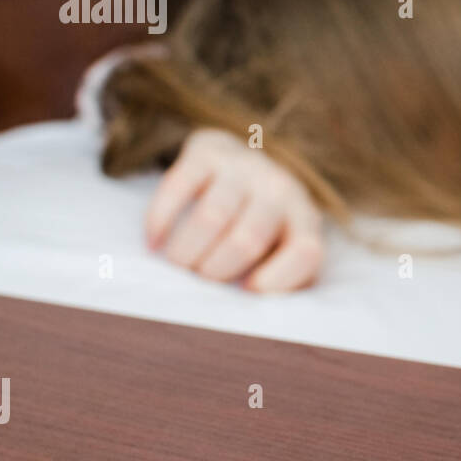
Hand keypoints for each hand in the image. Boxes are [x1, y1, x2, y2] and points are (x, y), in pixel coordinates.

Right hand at [145, 128, 324, 291]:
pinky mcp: (208, 150)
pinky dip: (160, 221)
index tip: (248, 290)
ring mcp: (245, 166)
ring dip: (186, 252)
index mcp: (305, 220)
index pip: (306, 252)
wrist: (243, 165)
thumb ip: (281, 281)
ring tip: (179, 265)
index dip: (277, 279)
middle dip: (215, 272)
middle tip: (201, 280)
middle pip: (247, 241)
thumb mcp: (282, 251)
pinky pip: (178, 186)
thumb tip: (252, 310)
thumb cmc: (262, 227)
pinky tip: (155, 242)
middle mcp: (281, 188)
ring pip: (212, 217)